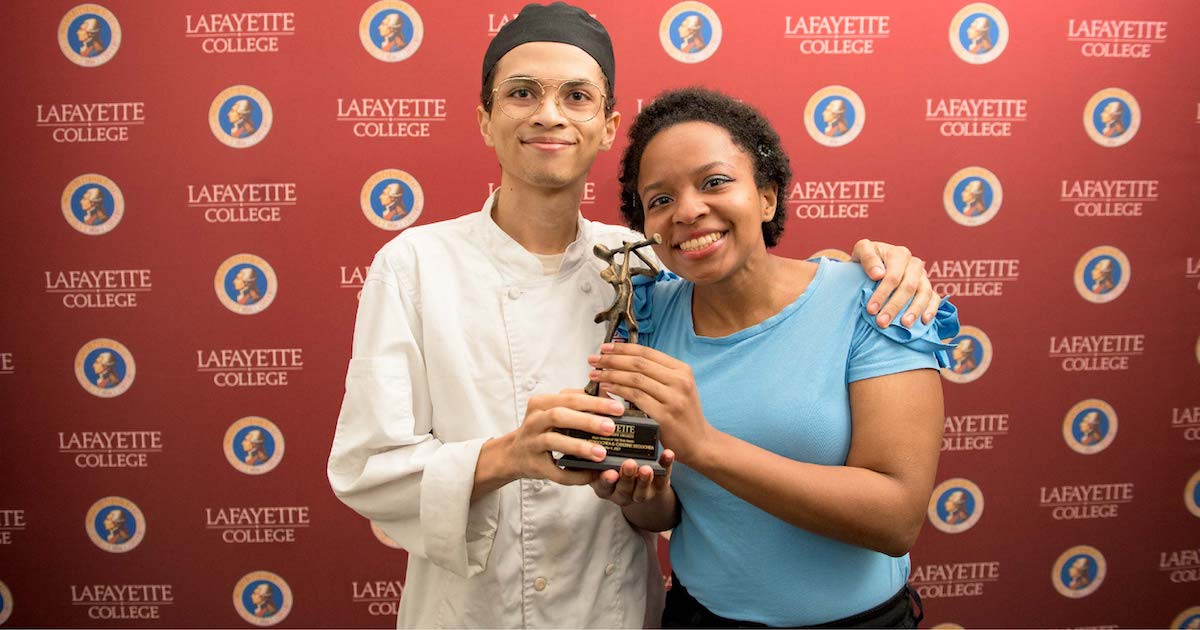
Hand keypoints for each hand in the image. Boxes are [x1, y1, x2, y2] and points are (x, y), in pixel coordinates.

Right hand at [504, 391, 624, 485]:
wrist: (514, 454)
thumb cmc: (542, 428)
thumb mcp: (554, 409)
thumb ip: (578, 401)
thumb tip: (609, 397)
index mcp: (541, 403)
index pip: (570, 398)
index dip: (595, 402)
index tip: (618, 408)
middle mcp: (534, 421)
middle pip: (559, 416)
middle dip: (587, 421)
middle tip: (611, 427)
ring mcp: (532, 443)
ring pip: (554, 441)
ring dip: (579, 447)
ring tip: (602, 453)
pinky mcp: (535, 466)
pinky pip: (556, 471)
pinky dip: (575, 474)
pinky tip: (591, 474)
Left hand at [587, 343, 713, 463]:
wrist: (699, 442)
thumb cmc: (682, 415)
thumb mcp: (677, 388)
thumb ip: (656, 375)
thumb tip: (624, 361)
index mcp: (682, 370)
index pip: (647, 352)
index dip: (622, 348)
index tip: (604, 348)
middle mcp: (679, 381)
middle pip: (638, 363)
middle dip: (612, 359)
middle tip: (593, 360)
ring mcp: (673, 398)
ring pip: (635, 379)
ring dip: (611, 374)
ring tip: (595, 374)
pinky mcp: (665, 415)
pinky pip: (636, 398)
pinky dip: (618, 391)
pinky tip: (606, 388)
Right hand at [590, 450, 674, 505]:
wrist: (637, 482)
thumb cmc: (612, 465)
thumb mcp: (601, 462)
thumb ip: (598, 453)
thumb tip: (596, 430)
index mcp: (604, 487)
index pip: (603, 486)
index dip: (606, 480)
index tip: (610, 472)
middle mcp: (621, 494)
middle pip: (623, 489)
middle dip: (627, 477)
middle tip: (630, 464)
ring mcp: (640, 493)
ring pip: (642, 490)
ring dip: (645, 478)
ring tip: (647, 467)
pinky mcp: (657, 488)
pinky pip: (662, 479)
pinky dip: (666, 466)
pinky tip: (667, 454)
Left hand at [850, 238, 939, 327]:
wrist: (873, 265)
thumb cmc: (866, 260)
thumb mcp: (861, 250)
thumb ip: (868, 258)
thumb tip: (878, 274)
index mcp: (899, 254)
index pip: (892, 276)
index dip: (882, 293)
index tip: (871, 310)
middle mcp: (914, 264)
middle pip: (908, 287)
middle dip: (894, 306)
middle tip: (882, 322)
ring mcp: (923, 276)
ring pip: (924, 293)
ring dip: (914, 310)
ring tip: (904, 325)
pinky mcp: (928, 288)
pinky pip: (934, 298)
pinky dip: (931, 310)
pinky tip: (923, 322)